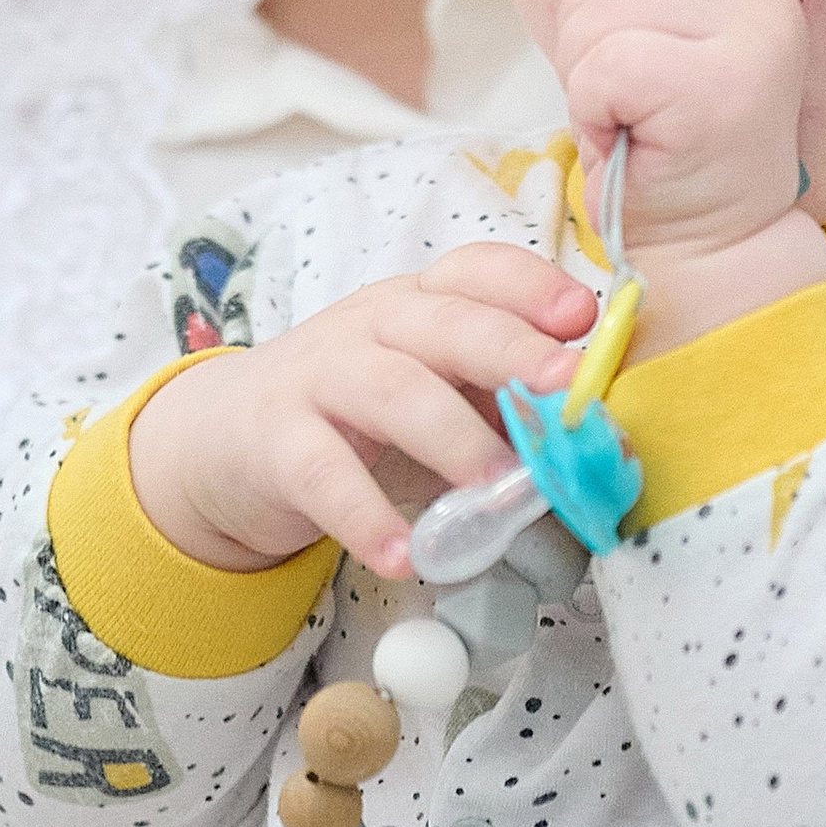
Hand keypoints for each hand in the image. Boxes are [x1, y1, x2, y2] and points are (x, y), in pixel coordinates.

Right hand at [128, 242, 595, 576]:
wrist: (227, 439)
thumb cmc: (355, 412)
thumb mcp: (426, 385)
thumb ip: (500, 400)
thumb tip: (597, 440)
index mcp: (421, 303)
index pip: (477, 270)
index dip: (531, 286)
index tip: (584, 316)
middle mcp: (372, 325)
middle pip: (445, 324)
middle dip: (511, 350)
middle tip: (565, 389)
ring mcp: (320, 377)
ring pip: (393, 392)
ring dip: (454, 439)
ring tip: (501, 493)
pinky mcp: (277, 441)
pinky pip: (324, 475)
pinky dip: (367, 516)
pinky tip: (406, 556)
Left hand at [527, 0, 825, 348]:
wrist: (706, 248)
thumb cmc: (661, 146)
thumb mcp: (636, 40)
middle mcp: (769, 2)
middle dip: (586, 21)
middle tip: (613, 92)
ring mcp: (753, 45)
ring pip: (610, 8)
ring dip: (585, 69)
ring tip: (622, 116)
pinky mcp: (720, 93)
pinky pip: (608, 64)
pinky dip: (592, 106)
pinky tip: (623, 138)